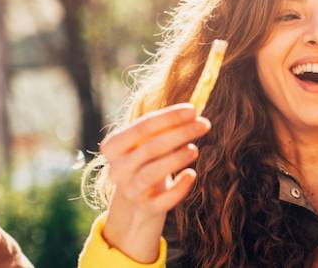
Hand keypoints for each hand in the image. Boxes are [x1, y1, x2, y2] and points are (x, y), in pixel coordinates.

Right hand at [98, 103, 210, 262]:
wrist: (138, 196)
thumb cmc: (147, 159)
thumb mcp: (148, 141)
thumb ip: (165, 127)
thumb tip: (192, 112)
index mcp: (112, 147)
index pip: (141, 127)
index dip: (169, 117)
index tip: (193, 110)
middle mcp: (117, 169)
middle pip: (149, 148)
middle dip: (180, 134)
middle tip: (204, 124)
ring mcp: (130, 190)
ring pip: (151, 174)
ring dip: (176, 159)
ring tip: (195, 148)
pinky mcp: (147, 208)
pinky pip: (164, 200)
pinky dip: (179, 188)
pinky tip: (191, 175)